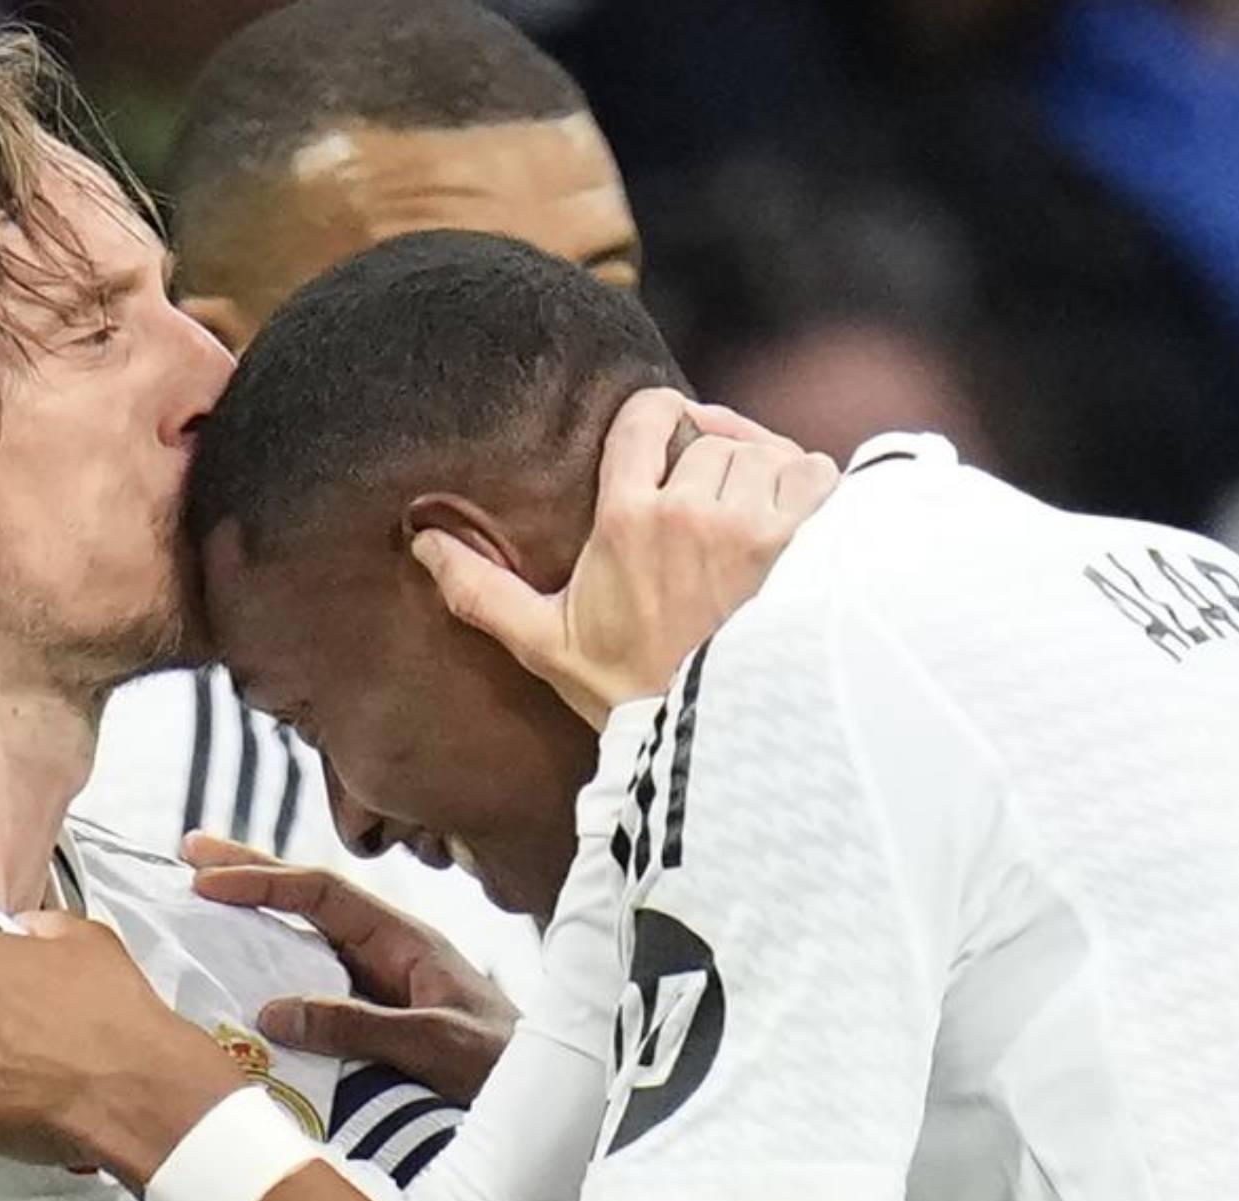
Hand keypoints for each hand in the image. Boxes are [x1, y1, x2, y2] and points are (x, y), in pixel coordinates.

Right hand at [184, 833, 515, 1103]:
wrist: (542, 1098)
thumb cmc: (504, 1064)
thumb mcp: (435, 1044)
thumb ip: (359, 1027)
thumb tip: (273, 1013)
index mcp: (405, 939)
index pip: (323, 893)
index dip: (263, 881)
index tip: (207, 880)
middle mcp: (386, 951)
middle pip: (308, 898)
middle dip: (250, 873)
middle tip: (189, 854)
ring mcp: (377, 982)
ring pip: (305, 937)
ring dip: (255, 916)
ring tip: (199, 898)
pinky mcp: (371, 1017)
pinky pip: (312, 983)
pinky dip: (271, 968)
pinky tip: (237, 972)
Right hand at [410, 389, 838, 726]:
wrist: (708, 746)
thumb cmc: (628, 692)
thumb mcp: (544, 643)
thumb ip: (480, 589)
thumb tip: (421, 543)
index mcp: (627, 521)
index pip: (648, 416)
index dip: (658, 416)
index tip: (664, 437)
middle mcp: (693, 510)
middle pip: (711, 437)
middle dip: (710, 461)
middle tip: (704, 505)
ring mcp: (757, 526)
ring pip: (765, 455)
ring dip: (762, 475)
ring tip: (747, 519)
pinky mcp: (812, 545)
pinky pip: (817, 475)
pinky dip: (810, 489)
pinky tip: (794, 525)